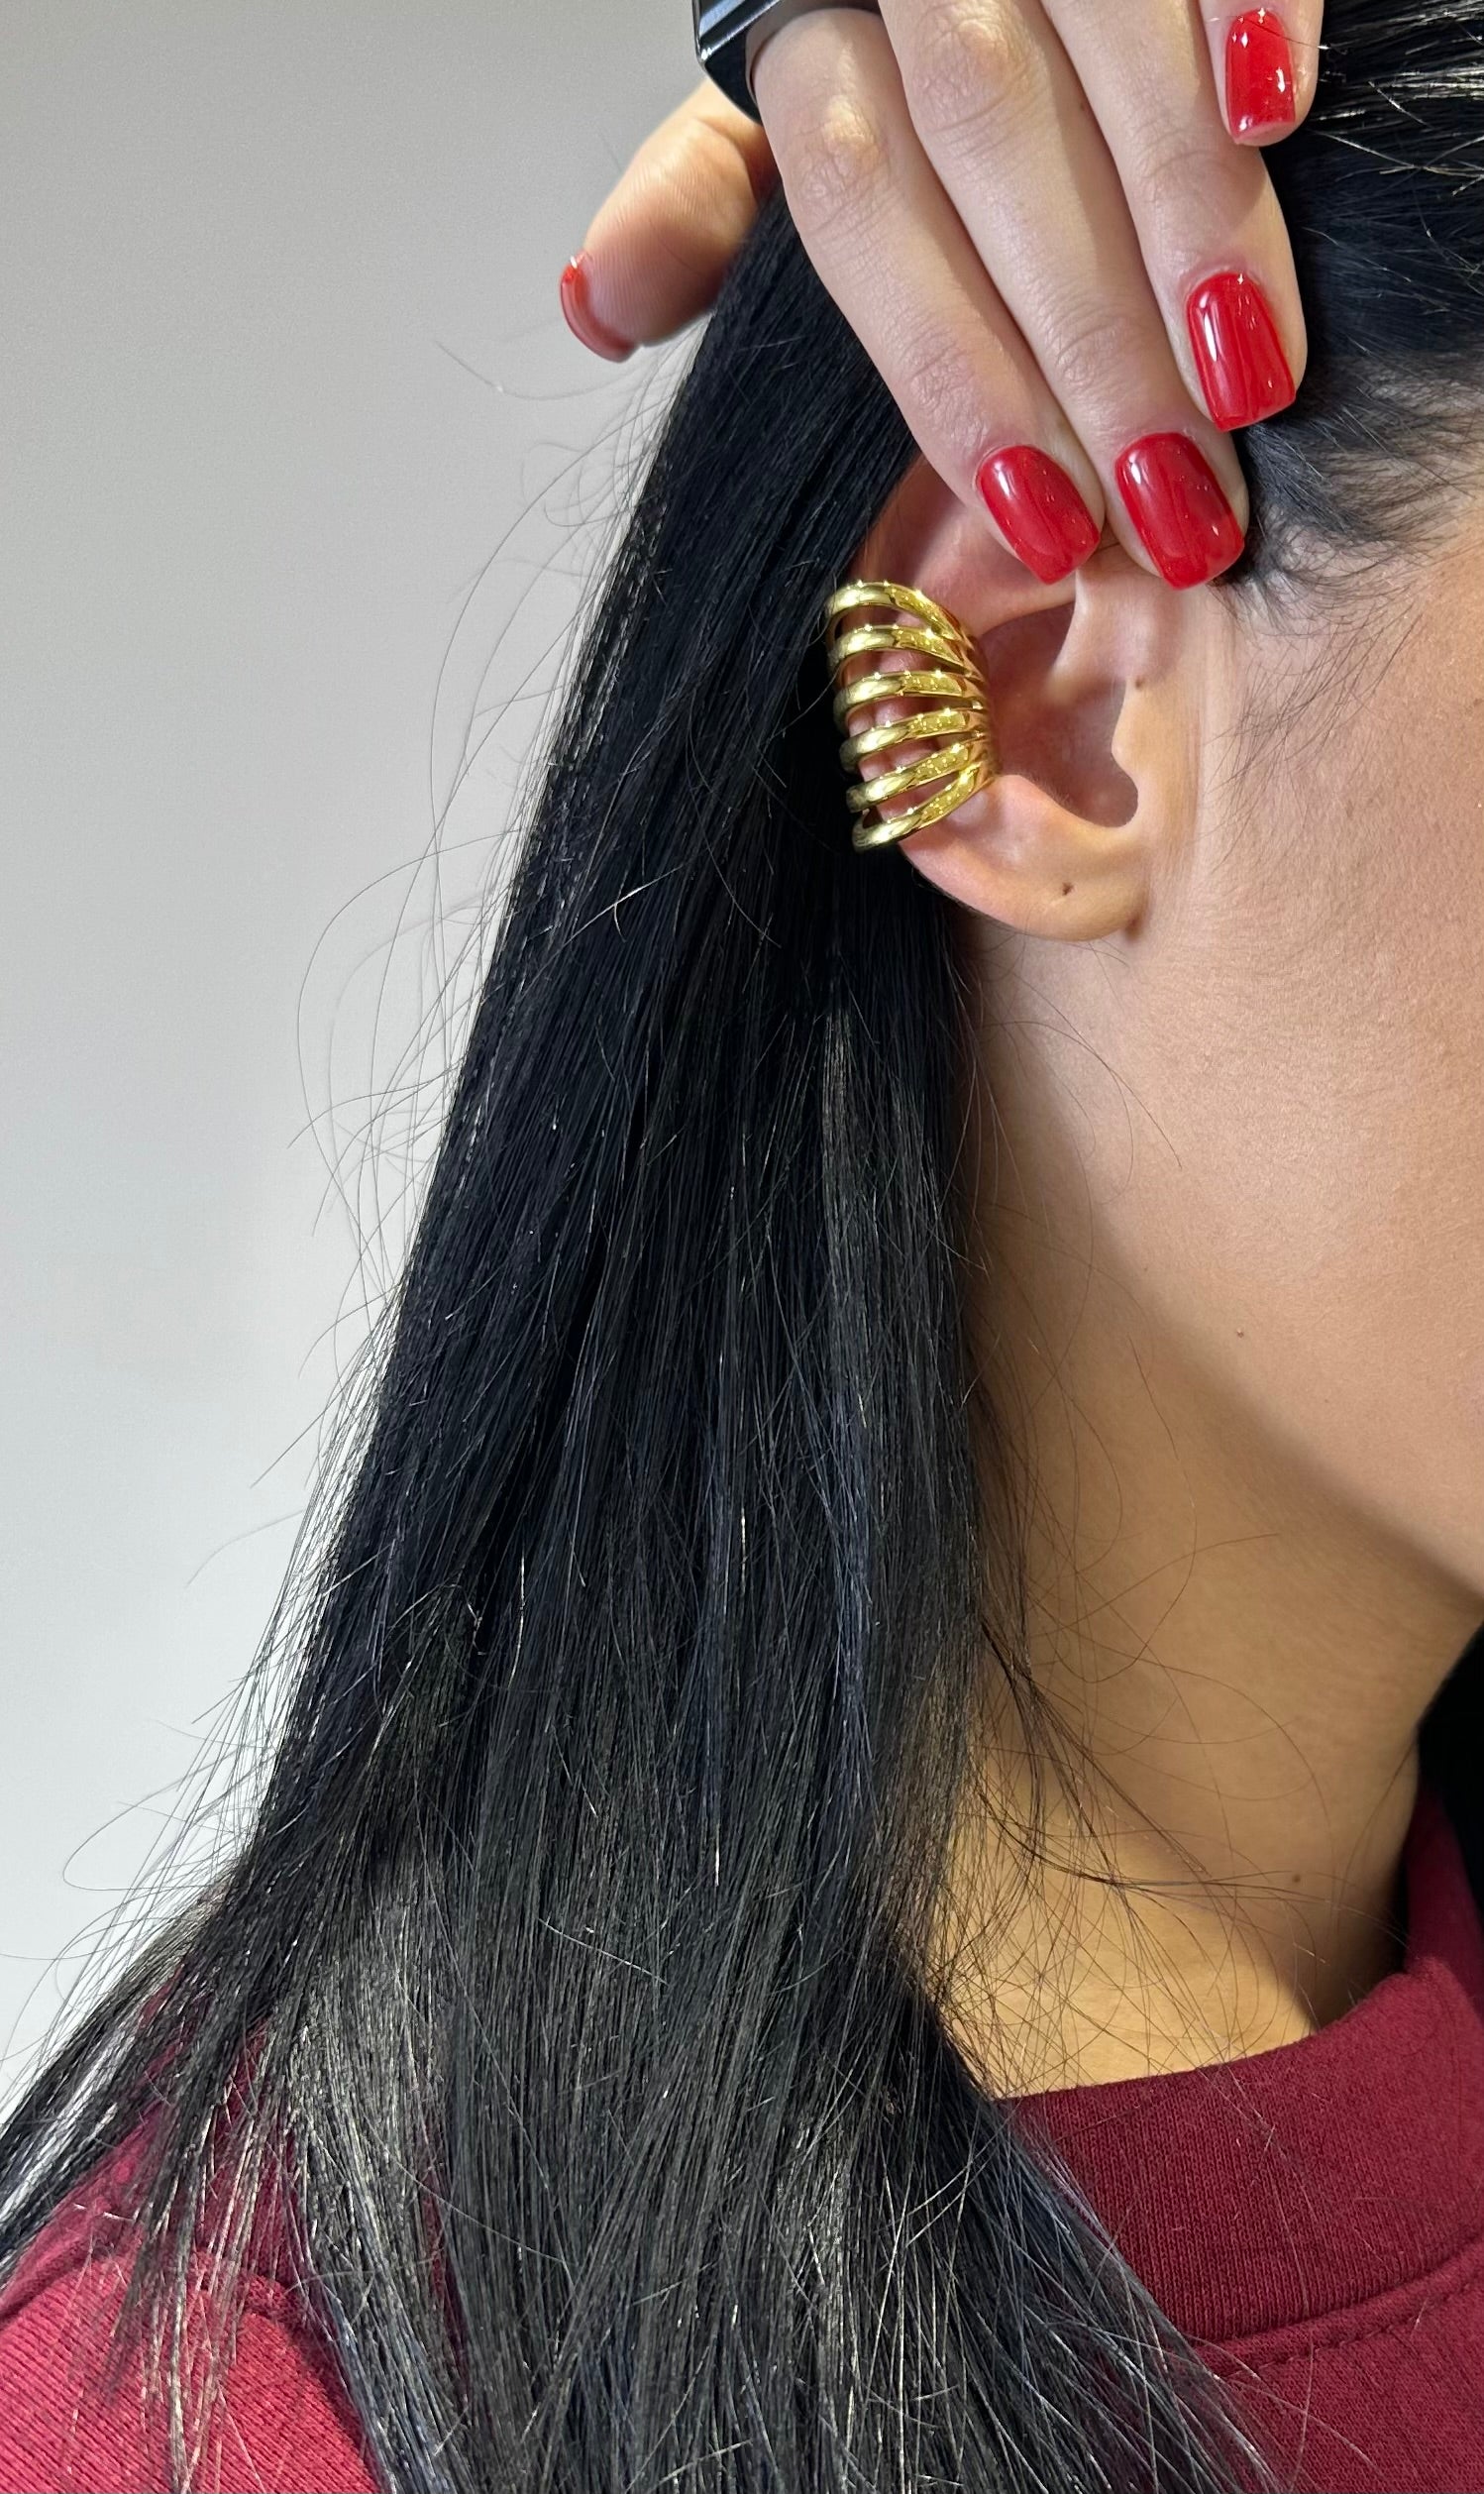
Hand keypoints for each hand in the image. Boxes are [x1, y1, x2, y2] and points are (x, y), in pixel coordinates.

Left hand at [560, 4, 1316, 587]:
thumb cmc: (897, 35)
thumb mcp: (790, 105)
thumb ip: (713, 205)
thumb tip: (599, 309)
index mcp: (813, 26)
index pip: (856, 204)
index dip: (948, 369)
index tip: (1040, 517)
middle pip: (981, 141)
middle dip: (1085, 337)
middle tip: (1171, 499)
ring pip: (1099, 42)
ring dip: (1182, 223)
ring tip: (1247, 383)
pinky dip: (1245, 17)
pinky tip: (1272, 127)